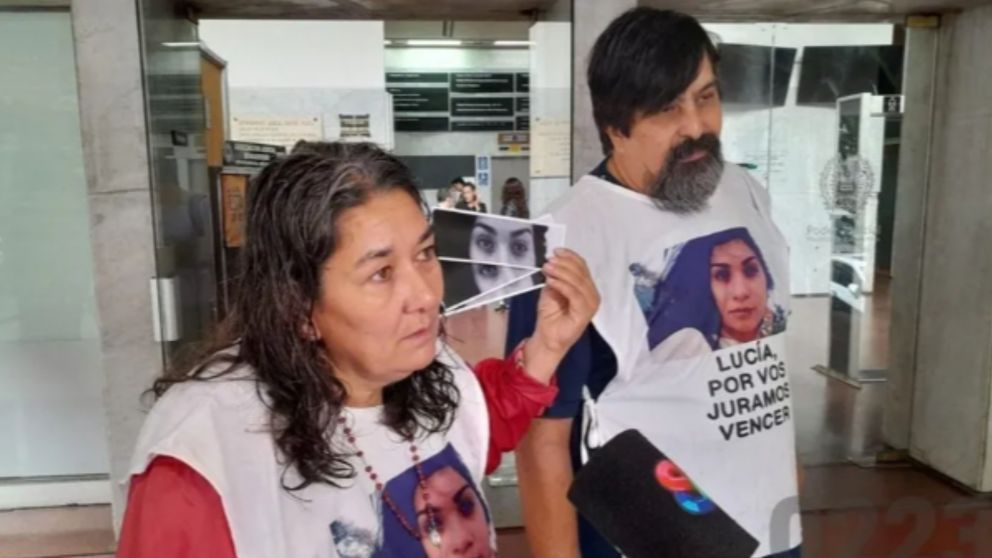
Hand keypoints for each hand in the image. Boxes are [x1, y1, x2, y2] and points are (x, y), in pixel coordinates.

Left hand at [523, 249, 599, 382]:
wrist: (548, 338)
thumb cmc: (551, 315)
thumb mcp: (552, 290)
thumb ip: (556, 277)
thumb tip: (554, 261)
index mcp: (587, 287)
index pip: (582, 266)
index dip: (570, 257)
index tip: (556, 250)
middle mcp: (592, 294)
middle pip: (581, 272)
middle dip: (564, 264)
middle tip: (549, 261)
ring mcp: (591, 304)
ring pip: (579, 282)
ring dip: (562, 272)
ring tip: (547, 268)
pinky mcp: (585, 312)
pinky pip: (575, 294)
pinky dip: (562, 285)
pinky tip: (551, 281)